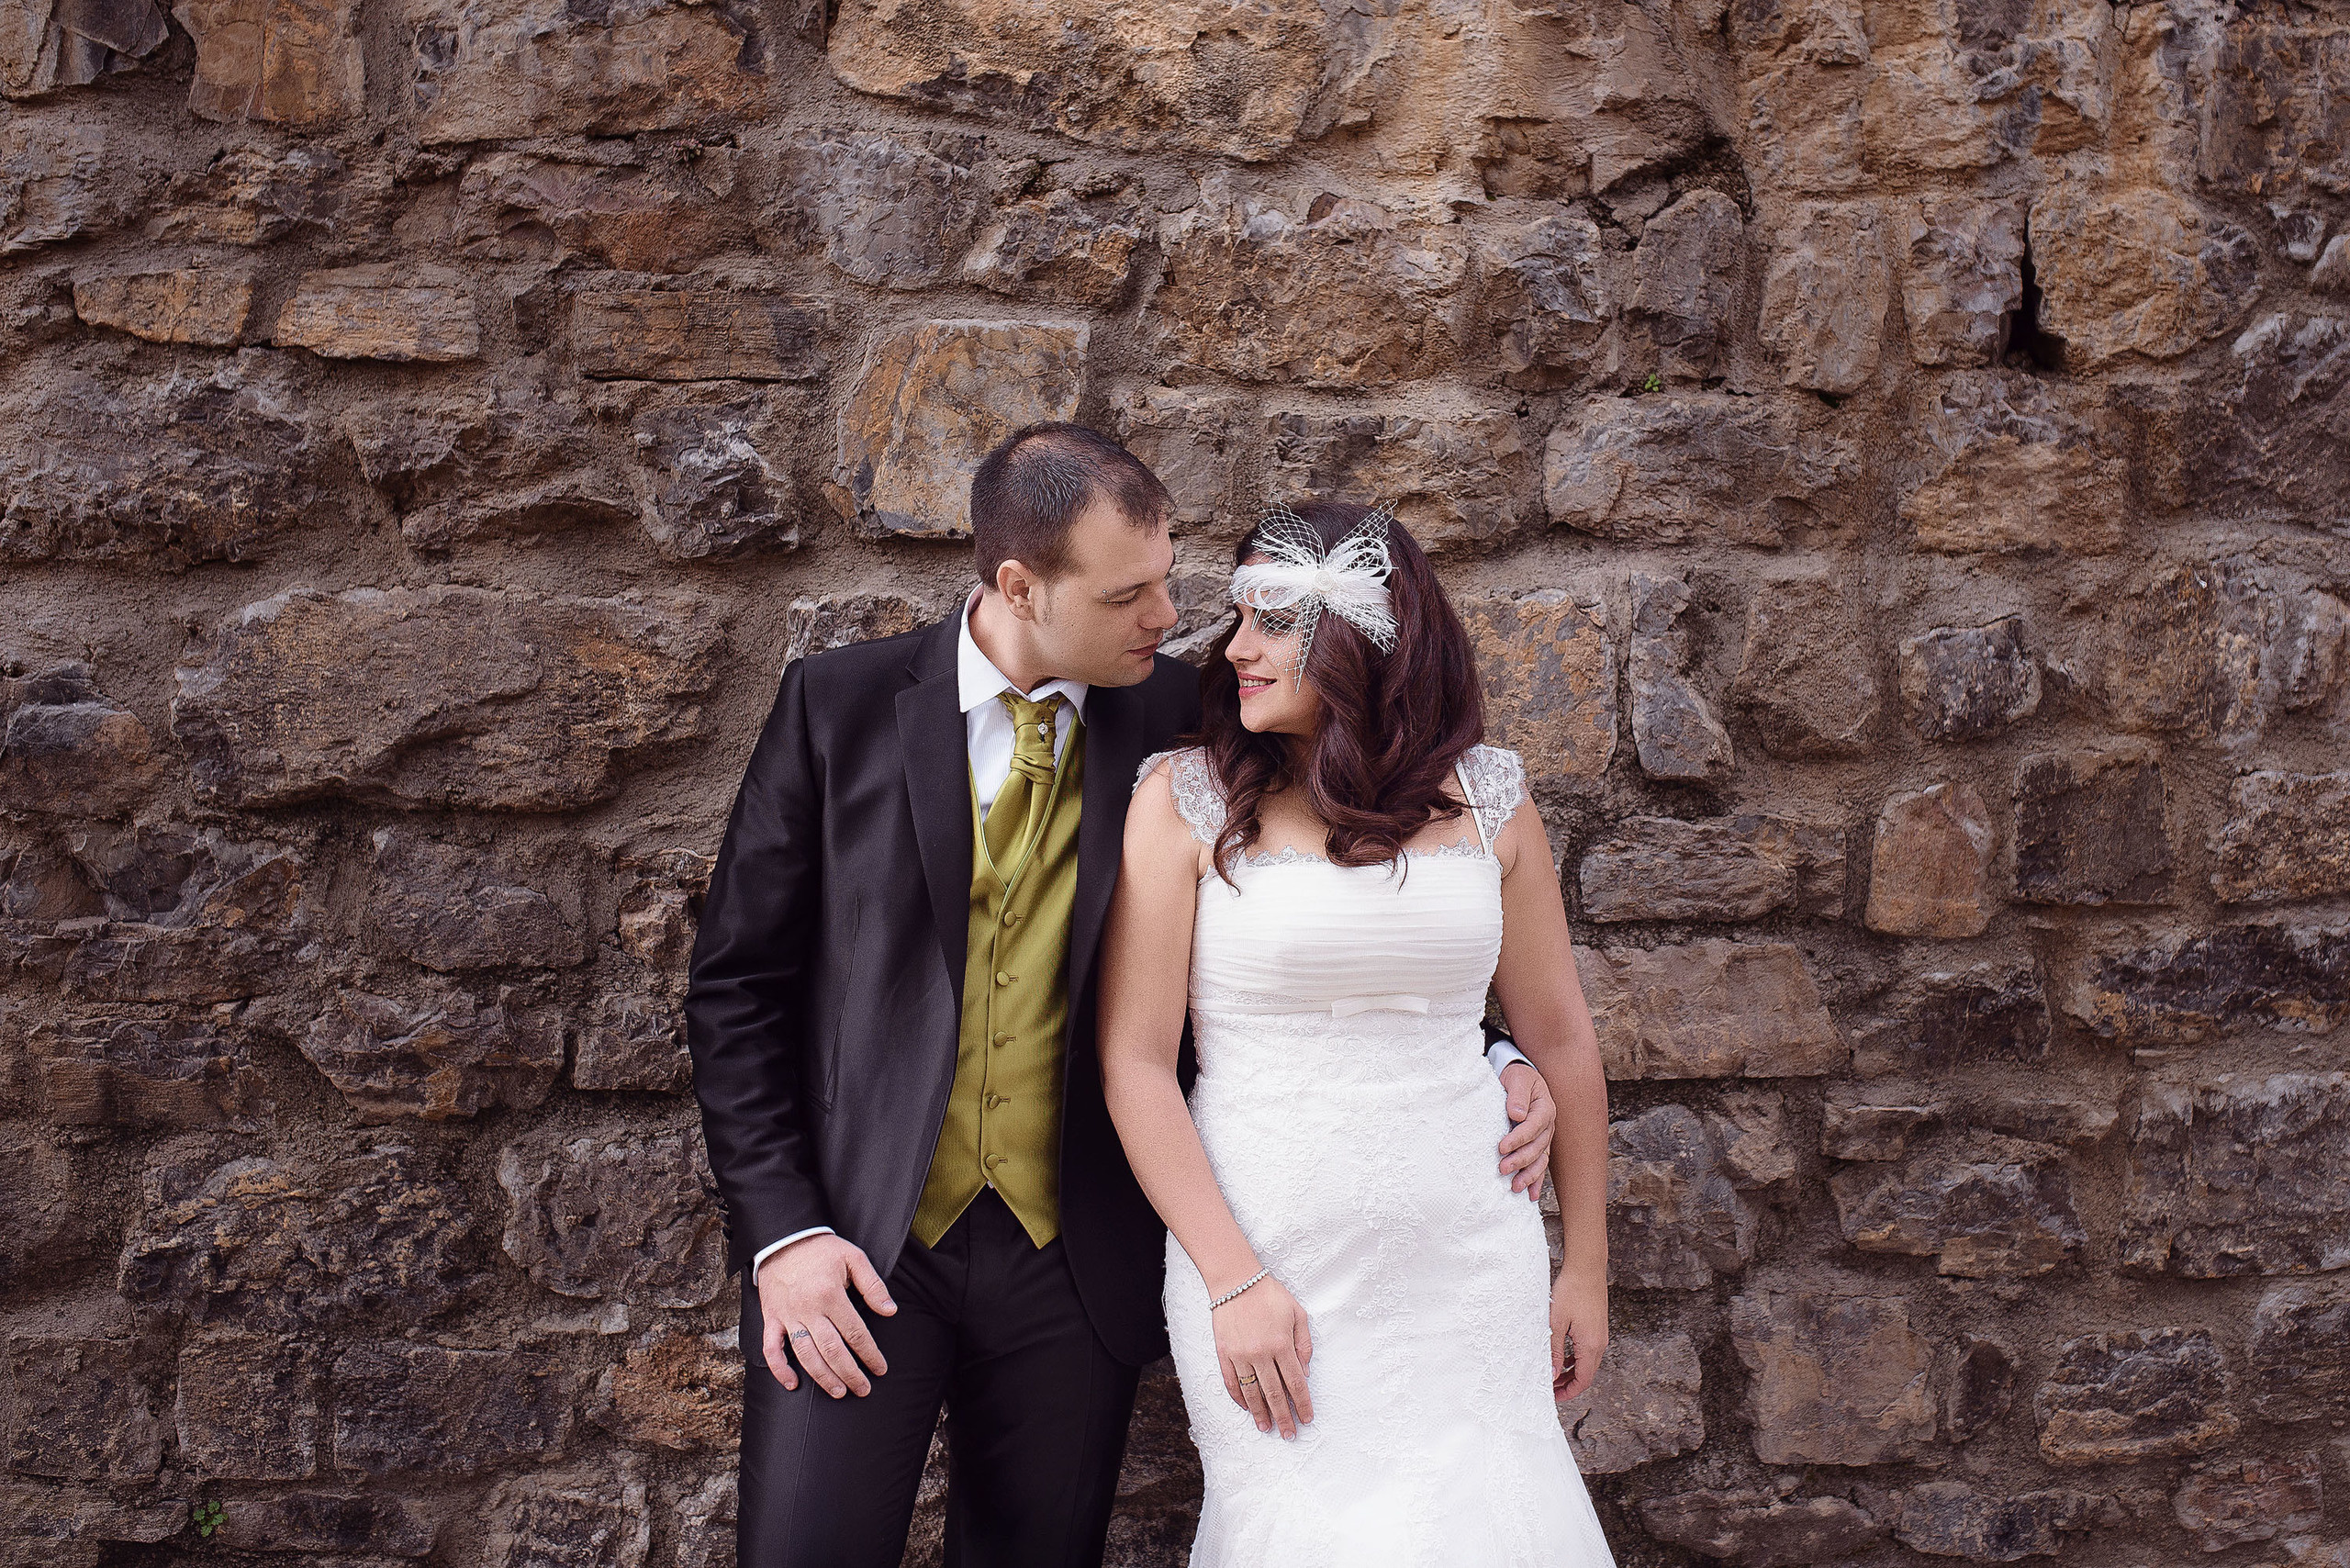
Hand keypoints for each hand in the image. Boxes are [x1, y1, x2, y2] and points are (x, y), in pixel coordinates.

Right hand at [756, 1234, 896, 1397]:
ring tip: (839, 1392)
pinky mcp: (772, 1319)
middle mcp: (807, 1309)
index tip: (879, 1368)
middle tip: (863, 1388)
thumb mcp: (853, 1257)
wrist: (784, 1238)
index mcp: (830, 1294)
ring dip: (823, 1377)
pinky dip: (779, 1369)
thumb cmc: (821, 1249)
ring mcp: (787, 1316)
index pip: (855, 1333)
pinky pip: (771, 1349)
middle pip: (832, 1350)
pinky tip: (793, 1384)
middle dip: (850, 1373)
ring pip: (805, 1355)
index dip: (869, 1354)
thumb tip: (889, 1311)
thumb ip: (873, 1285)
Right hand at [1209, 1273, 1313, 1438]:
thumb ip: (1304, 1344)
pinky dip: (1240, 1398)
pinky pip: (1232, 1382)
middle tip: (1289, 1434)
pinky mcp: (1224, 1354)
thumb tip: (1305, 1373)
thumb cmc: (1270, 1295)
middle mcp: (1261, 1354)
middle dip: (1283, 1417)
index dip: (1302, 1404)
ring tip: (1267, 1428)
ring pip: (1252, 1392)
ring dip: (1261, 1413)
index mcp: (1282, 1344)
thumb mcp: (1297, 1314)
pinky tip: (1247, 1408)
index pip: (1296, 1383)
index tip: (1306, 1419)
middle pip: (1275, 1393)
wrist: (1236, 1281)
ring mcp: (1240, 1355)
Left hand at [1498, 1061, 1554, 1201]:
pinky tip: (1530, 1195)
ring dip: (1528, 1175)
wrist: (1520, 1078)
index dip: (1518, 1138)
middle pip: (1537, 1147)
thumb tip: (1517, 1114)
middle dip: (1520, 1160)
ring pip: (1540, 1160)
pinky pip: (1540, 1166)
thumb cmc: (1517, 1078)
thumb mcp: (1517, 1079)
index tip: (1501, 1147)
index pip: (1533, 1126)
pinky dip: (1536, 1181)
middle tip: (1502, 1168)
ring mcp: (1545, 1138)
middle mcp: (1548, 1126)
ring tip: (1514, 1187)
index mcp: (1545, 1108)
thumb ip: (1518, 1094)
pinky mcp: (1539, 1146)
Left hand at [1550, 1260, 1606, 1399]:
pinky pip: (1590, 1351)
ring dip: (1573, 1372)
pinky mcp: (1599, 1327)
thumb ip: (1555, 1351)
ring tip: (1555, 1375)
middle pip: (1587, 1374)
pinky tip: (1565, 1357)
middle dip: (1569, 1385)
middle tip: (1551, 1389)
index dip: (1569, 1392)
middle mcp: (1600, 1343)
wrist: (1587, 1268)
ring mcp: (1601, 1335)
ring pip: (1589, 1363)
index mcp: (1590, 1345)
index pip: (1583, 1380)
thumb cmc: (1570, 1292)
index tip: (1555, 1397)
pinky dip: (1578, 1359)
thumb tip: (1553, 1375)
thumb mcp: (1556, 1323)